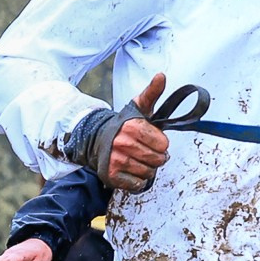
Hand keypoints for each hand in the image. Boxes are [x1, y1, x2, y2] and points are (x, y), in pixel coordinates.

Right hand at [99, 73, 172, 192]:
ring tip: (138, 160)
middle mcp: (122, 143)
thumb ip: (152, 93)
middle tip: (147, 152)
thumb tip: (162, 75)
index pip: (163, 143)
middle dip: (156, 157)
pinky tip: (131, 170)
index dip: (161, 144)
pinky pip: (137, 184)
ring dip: (147, 169)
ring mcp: (116, 160)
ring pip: (148, 172)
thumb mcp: (138, 108)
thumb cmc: (123, 125)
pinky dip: (137, 180)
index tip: (153, 140)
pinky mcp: (111, 175)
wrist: (96, 139)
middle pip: (157, 159)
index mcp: (132, 126)